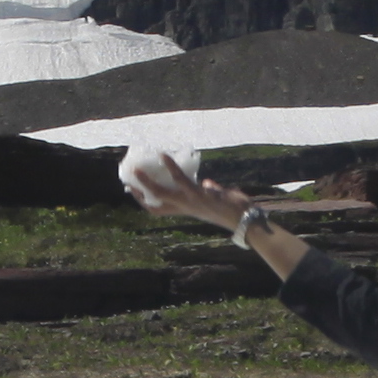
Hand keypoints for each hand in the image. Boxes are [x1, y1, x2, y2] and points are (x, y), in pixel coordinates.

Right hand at [121, 150, 256, 229]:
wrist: (247, 221)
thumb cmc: (234, 210)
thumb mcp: (217, 200)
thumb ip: (210, 191)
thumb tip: (207, 184)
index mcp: (187, 209)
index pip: (159, 209)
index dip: (144, 200)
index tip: (133, 189)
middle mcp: (185, 208)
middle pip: (155, 203)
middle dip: (140, 191)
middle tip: (130, 176)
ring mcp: (190, 203)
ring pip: (162, 193)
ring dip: (147, 182)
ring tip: (138, 168)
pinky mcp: (198, 195)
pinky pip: (181, 180)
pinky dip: (171, 166)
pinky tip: (164, 156)